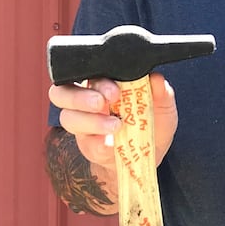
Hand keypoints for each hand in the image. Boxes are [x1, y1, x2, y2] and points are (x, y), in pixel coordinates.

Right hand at [47, 71, 178, 177]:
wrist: (151, 153)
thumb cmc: (152, 121)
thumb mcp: (163, 105)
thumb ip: (161, 91)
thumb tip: (156, 78)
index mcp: (101, 83)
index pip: (83, 72)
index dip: (94, 79)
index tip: (115, 89)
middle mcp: (86, 101)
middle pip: (60, 93)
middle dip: (80, 97)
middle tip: (103, 102)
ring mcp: (84, 124)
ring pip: (68, 118)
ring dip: (90, 121)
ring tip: (115, 125)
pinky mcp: (88, 146)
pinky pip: (85, 143)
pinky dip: (98, 143)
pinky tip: (112, 144)